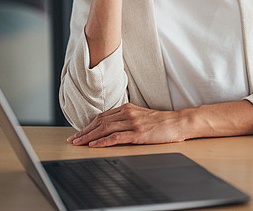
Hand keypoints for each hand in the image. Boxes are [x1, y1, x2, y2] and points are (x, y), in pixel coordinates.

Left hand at [68, 103, 189, 146]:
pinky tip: (94, 145)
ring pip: (104, 129)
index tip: (79, 132)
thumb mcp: (142, 116)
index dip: (89, 125)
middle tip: (73, 139)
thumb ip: (128, 118)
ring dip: (89, 137)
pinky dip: (102, 141)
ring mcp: (133, 123)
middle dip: (84, 131)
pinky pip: (116, 137)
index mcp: (128, 108)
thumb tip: (114, 127)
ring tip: (78, 143)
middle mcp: (128, 113)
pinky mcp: (138, 133)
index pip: (103, 116)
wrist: (179, 122)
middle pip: (100, 122)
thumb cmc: (163, 122)